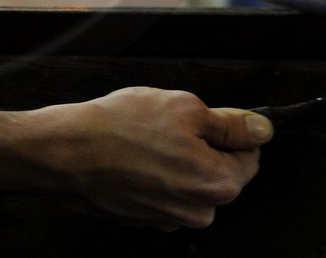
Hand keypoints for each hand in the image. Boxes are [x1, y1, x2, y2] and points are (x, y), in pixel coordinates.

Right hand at [29, 87, 272, 229]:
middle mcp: (198, 211)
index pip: (250, 156)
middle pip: (219, 172)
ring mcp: (169, 219)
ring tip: (145, 139)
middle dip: (201, 147)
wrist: (65, 153)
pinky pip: (163, 193)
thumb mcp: (184, 107)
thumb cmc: (117, 128)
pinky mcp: (145, 219)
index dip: (230, 131)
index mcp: (218, 183)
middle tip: (168, 125)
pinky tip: (133, 156)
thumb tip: (260, 129)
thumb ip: (230, 123)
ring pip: (189, 182)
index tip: (209, 119)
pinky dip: (154, 175)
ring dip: (176, 161)